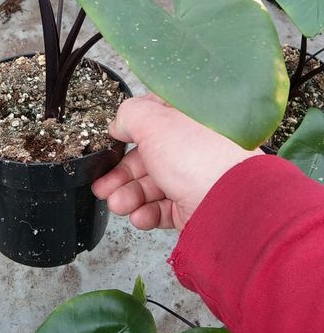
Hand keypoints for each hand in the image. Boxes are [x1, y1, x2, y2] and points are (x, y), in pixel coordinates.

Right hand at [93, 96, 262, 231]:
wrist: (231, 204)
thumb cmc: (198, 157)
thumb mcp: (154, 121)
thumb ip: (130, 115)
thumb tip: (119, 123)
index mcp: (187, 119)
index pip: (153, 118)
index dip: (128, 131)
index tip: (111, 143)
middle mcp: (191, 146)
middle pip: (146, 158)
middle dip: (120, 174)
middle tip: (101, 187)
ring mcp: (193, 178)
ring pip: (151, 186)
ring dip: (129, 196)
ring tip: (118, 205)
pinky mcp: (193, 207)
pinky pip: (163, 210)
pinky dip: (147, 214)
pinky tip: (139, 217)